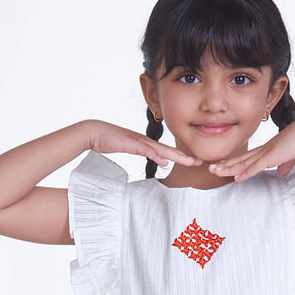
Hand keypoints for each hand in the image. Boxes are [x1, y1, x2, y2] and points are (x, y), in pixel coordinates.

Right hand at [87, 120, 202, 167]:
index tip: (193, 161)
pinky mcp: (130, 143)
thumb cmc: (108, 140)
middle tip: (200, 162)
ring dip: (176, 156)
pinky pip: (145, 150)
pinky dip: (156, 155)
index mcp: (145, 143)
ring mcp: (138, 141)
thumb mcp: (128, 148)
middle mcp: (145, 141)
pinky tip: (165, 161)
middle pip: (169, 150)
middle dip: (185, 156)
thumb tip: (158, 160)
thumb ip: (142, 152)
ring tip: (190, 162)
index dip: (181, 156)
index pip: (166, 151)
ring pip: (161, 150)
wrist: (94, 132)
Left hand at [208, 115, 294, 180]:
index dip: (234, 163)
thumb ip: (285, 164)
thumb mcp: (290, 156)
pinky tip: (236, 178)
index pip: (246, 158)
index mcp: (266, 150)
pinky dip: (245, 172)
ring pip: (243, 163)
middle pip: (240, 160)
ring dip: (229, 169)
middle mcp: (263, 151)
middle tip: (211, 168)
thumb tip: (281, 172)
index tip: (223, 166)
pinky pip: (255, 167)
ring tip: (215, 172)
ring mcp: (266, 153)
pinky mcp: (271, 157)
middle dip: (225, 165)